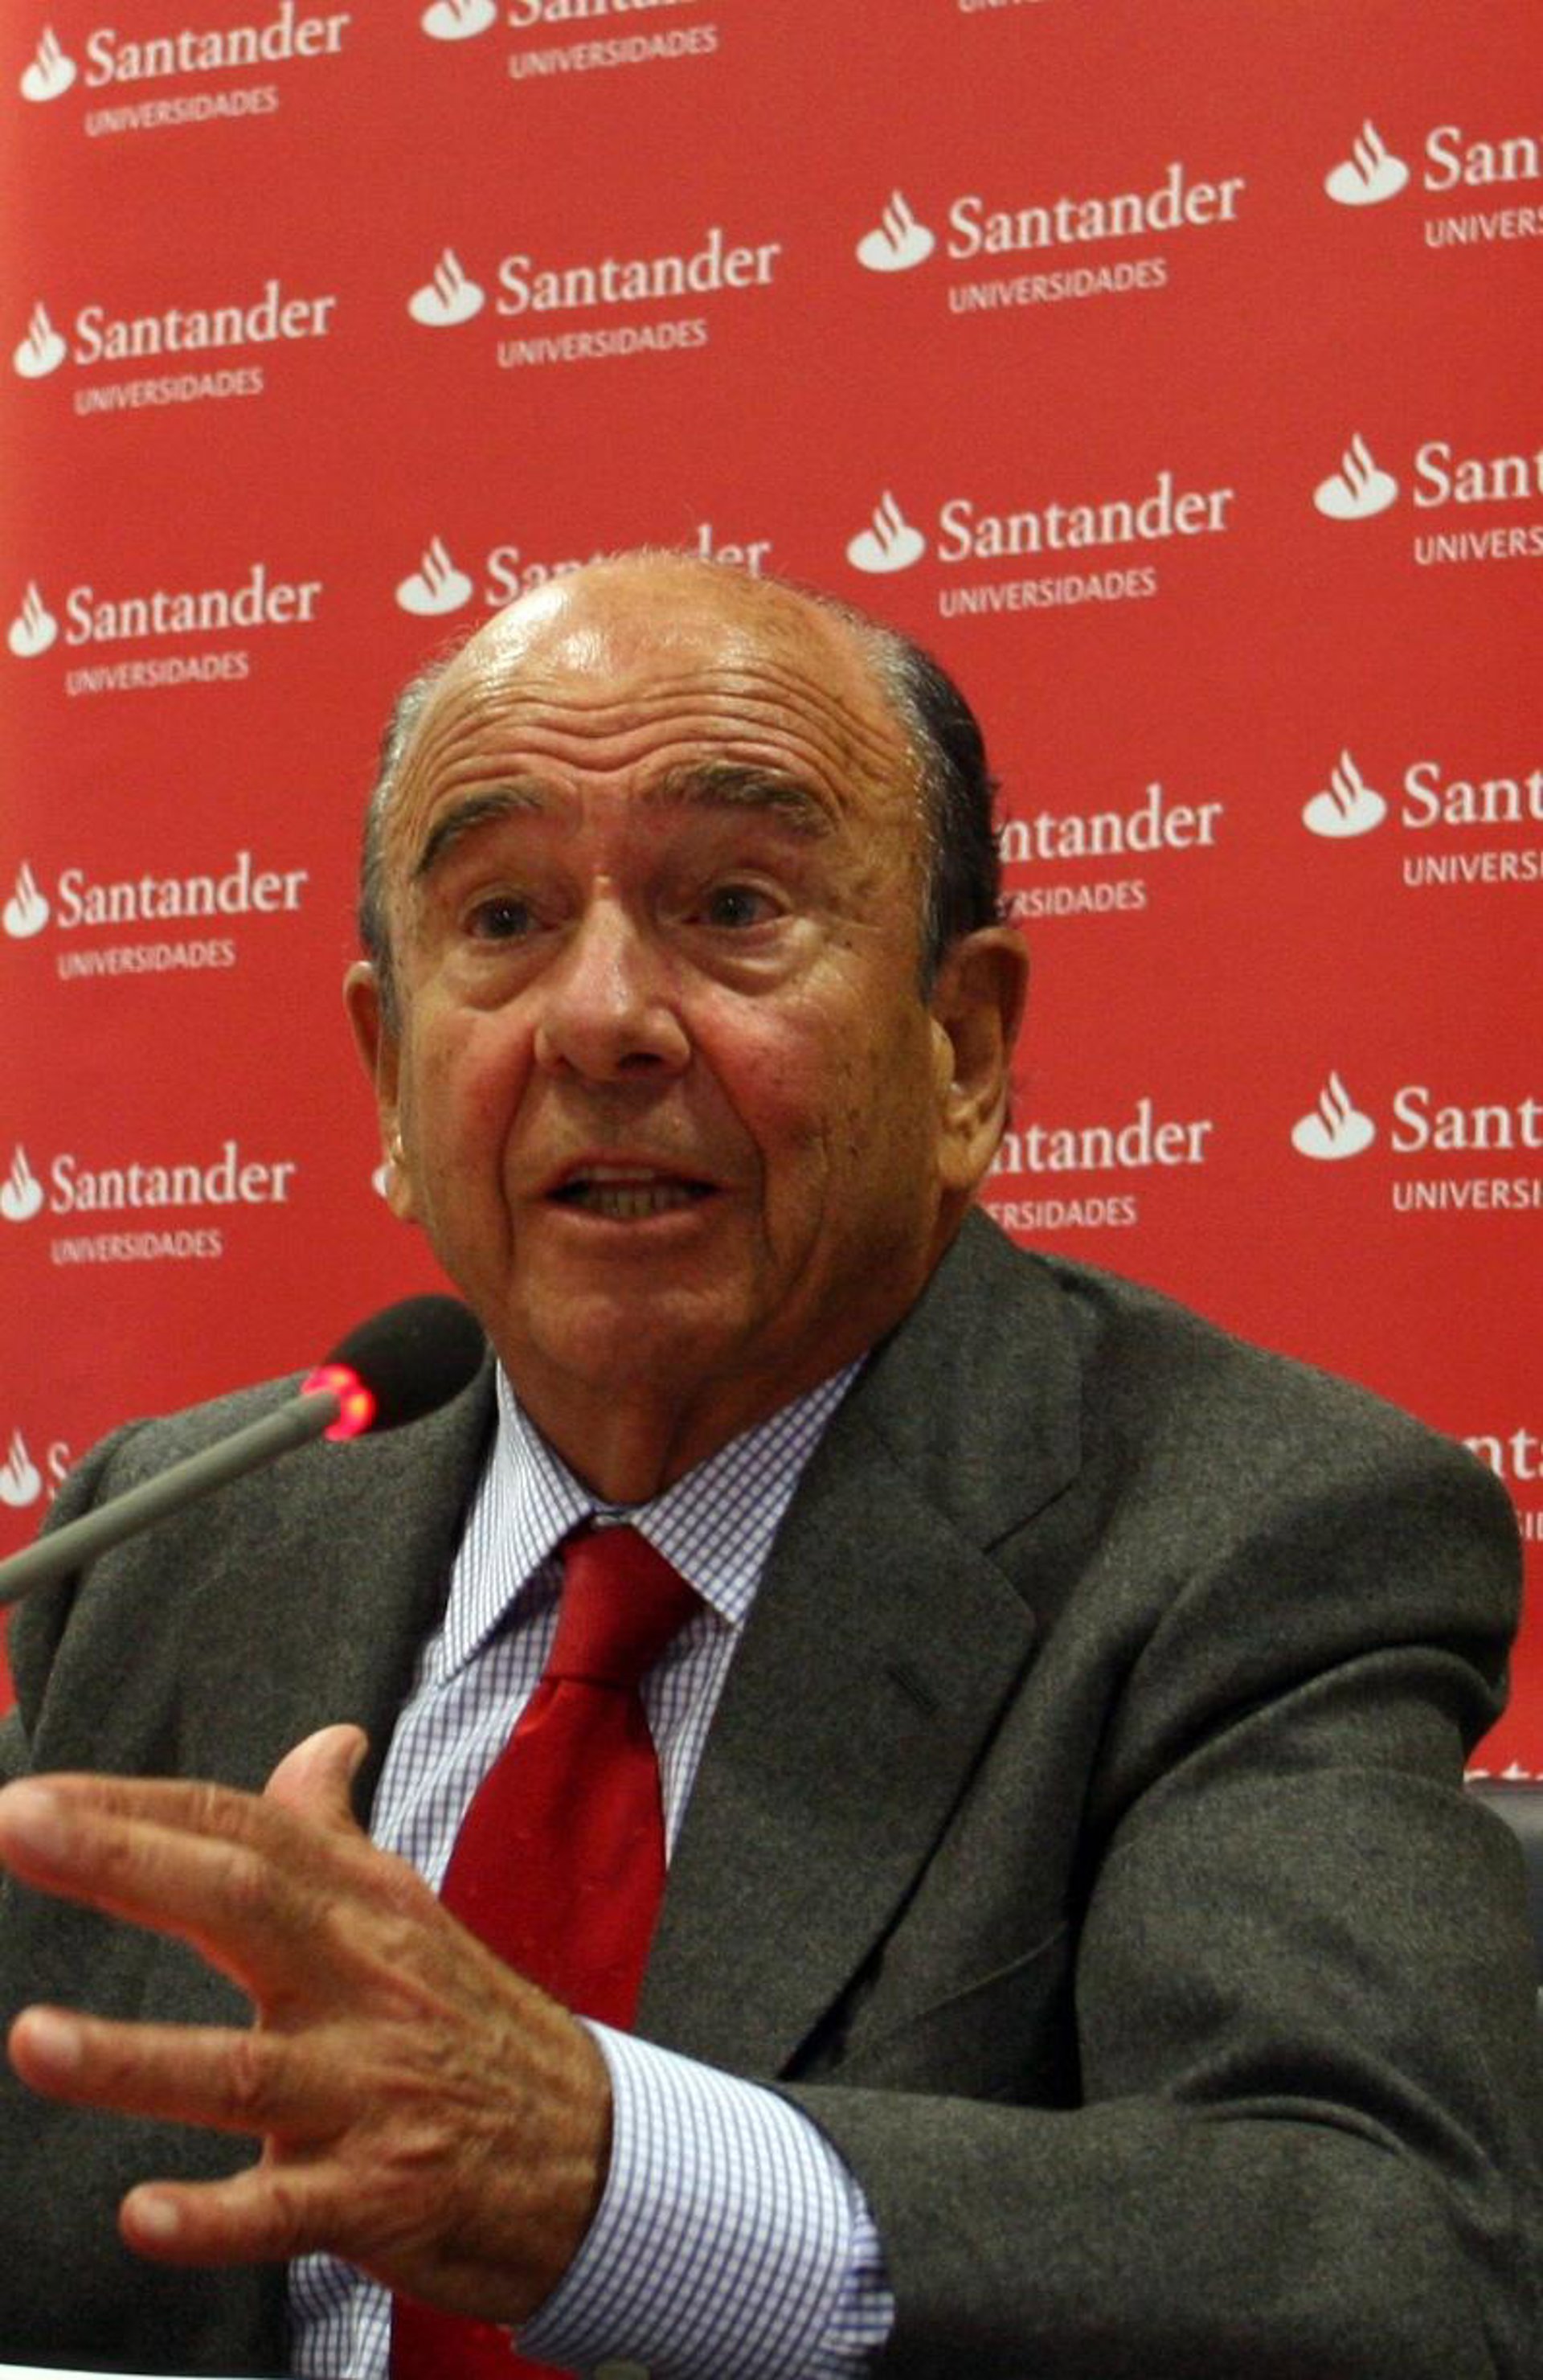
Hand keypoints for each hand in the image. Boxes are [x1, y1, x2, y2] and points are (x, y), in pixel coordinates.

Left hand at [0, 1727, 610, 2323]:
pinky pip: (281, 2211)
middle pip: (241, 1904)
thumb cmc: (473, 2023)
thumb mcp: (409, 1914)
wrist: (588, 2148)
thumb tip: (320, 1745)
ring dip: (134, 2057)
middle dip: (125, 1862)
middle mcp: (360, 1983)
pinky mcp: (373, 2195)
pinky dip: (211, 2218)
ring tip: (35, 2039)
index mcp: (361, 1907)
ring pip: (240, 2070)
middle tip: (24, 1829)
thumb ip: (335, 1835)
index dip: (138, 1804)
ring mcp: (366, 2090)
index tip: (41, 1793)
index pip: (242, 1831)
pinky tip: (143, 2214)